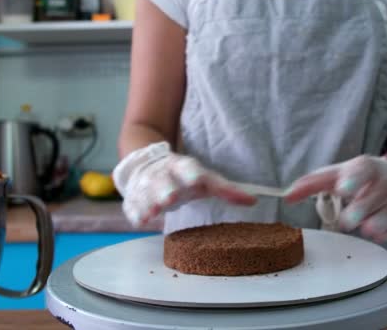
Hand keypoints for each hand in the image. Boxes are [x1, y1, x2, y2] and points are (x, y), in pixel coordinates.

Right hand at [113, 142, 256, 226]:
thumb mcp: (204, 179)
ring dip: (150, 203)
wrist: (146, 165)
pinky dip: (136, 213)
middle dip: (166, 190)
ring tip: (154, 211)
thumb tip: (253, 201)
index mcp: (180, 166)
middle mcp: (161, 175)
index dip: (192, 174)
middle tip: (171, 198)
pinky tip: (139, 220)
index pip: (187, 168)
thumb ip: (226, 190)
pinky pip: (133, 206)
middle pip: (163, 181)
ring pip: (146, 194)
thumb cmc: (183, 177)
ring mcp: (146, 187)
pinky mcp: (134, 199)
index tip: (196, 181)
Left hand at [285, 156, 386, 241]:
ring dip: (370, 225)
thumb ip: (310, 184)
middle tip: (346, 221)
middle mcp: (385, 182)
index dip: (353, 179)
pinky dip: (381, 234)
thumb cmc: (357, 178)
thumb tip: (286, 197)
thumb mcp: (335, 175)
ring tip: (362, 225)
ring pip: (385, 216)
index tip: (341, 189)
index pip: (364, 170)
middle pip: (374, 197)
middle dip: (358, 212)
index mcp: (367, 167)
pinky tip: (375, 229)